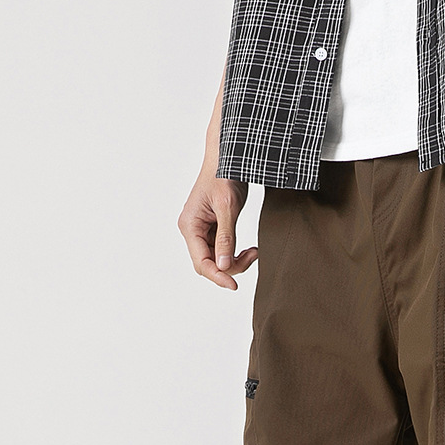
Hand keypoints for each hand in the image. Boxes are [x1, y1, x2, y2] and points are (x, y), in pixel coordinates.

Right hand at [178, 170, 258, 289]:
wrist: (229, 157)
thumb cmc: (225, 175)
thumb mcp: (228, 207)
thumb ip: (226, 237)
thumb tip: (223, 265)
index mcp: (190, 225)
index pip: (201, 262)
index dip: (218, 276)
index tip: (234, 286)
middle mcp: (192, 230)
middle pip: (208, 264)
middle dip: (230, 267)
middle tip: (252, 256)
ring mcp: (201, 230)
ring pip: (217, 260)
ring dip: (236, 261)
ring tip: (254, 251)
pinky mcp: (212, 229)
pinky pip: (222, 250)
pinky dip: (236, 253)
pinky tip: (249, 248)